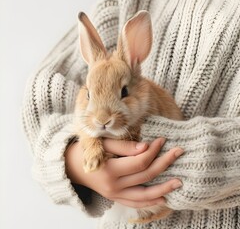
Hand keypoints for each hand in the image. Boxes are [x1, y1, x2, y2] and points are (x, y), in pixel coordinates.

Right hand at [65, 138, 183, 207]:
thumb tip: (146, 148)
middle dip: (164, 163)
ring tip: (179, 182)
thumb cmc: (86, 151)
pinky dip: (150, 202)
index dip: (154, 150)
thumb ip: (124, 146)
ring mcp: (115, 195)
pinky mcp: (115, 198)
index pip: (139, 161)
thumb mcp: (102, 143)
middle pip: (146, 176)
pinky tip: (163, 198)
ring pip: (145, 195)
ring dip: (164, 189)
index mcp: (110, 170)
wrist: (71, 167)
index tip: (162, 140)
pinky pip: (136, 203)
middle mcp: (114, 186)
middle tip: (178, 152)